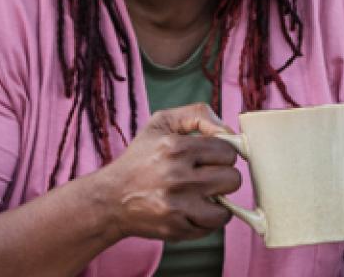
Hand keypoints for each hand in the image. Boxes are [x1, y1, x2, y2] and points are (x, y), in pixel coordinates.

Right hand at [93, 103, 240, 242]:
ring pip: (226, 208)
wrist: (110, 199)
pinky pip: (211, 227)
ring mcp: (176, 205)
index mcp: (176, 147)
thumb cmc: (140, 159)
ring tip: (203, 196)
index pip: (228, 151)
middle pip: (233, 179)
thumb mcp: (161, 123)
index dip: (222, 155)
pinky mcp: (175, 228)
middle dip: (223, 177)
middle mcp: (176, 176)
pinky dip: (206, 220)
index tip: (211, 159)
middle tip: (207, 177)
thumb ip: (197, 115)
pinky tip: (192, 210)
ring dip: (218, 203)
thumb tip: (228, 131)